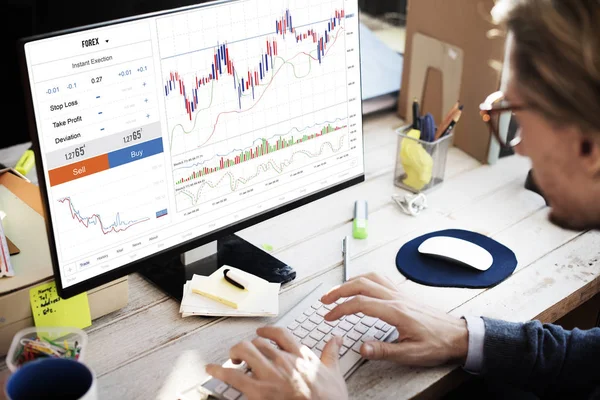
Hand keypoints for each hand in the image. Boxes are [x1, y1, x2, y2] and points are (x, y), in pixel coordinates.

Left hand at [206, 326, 347, 399]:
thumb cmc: (329, 399)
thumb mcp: (334, 373)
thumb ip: (331, 353)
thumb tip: (336, 339)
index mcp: (300, 355)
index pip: (279, 333)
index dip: (267, 331)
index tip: (261, 332)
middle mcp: (283, 360)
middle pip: (258, 342)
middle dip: (248, 346)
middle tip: (244, 353)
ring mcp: (270, 375)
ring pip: (245, 351)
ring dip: (235, 353)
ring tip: (232, 359)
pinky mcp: (259, 391)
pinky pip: (233, 376)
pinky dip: (219, 371)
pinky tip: (211, 369)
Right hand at [320, 273, 467, 366]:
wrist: (458, 335)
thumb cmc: (437, 343)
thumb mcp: (411, 354)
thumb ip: (384, 350)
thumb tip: (362, 347)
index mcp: (395, 311)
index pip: (360, 303)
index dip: (340, 309)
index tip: (329, 316)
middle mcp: (396, 298)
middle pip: (361, 284)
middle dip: (339, 290)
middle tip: (325, 300)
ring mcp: (400, 293)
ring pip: (370, 278)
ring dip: (350, 282)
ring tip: (337, 291)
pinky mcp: (403, 294)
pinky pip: (380, 279)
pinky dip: (365, 279)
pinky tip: (361, 285)